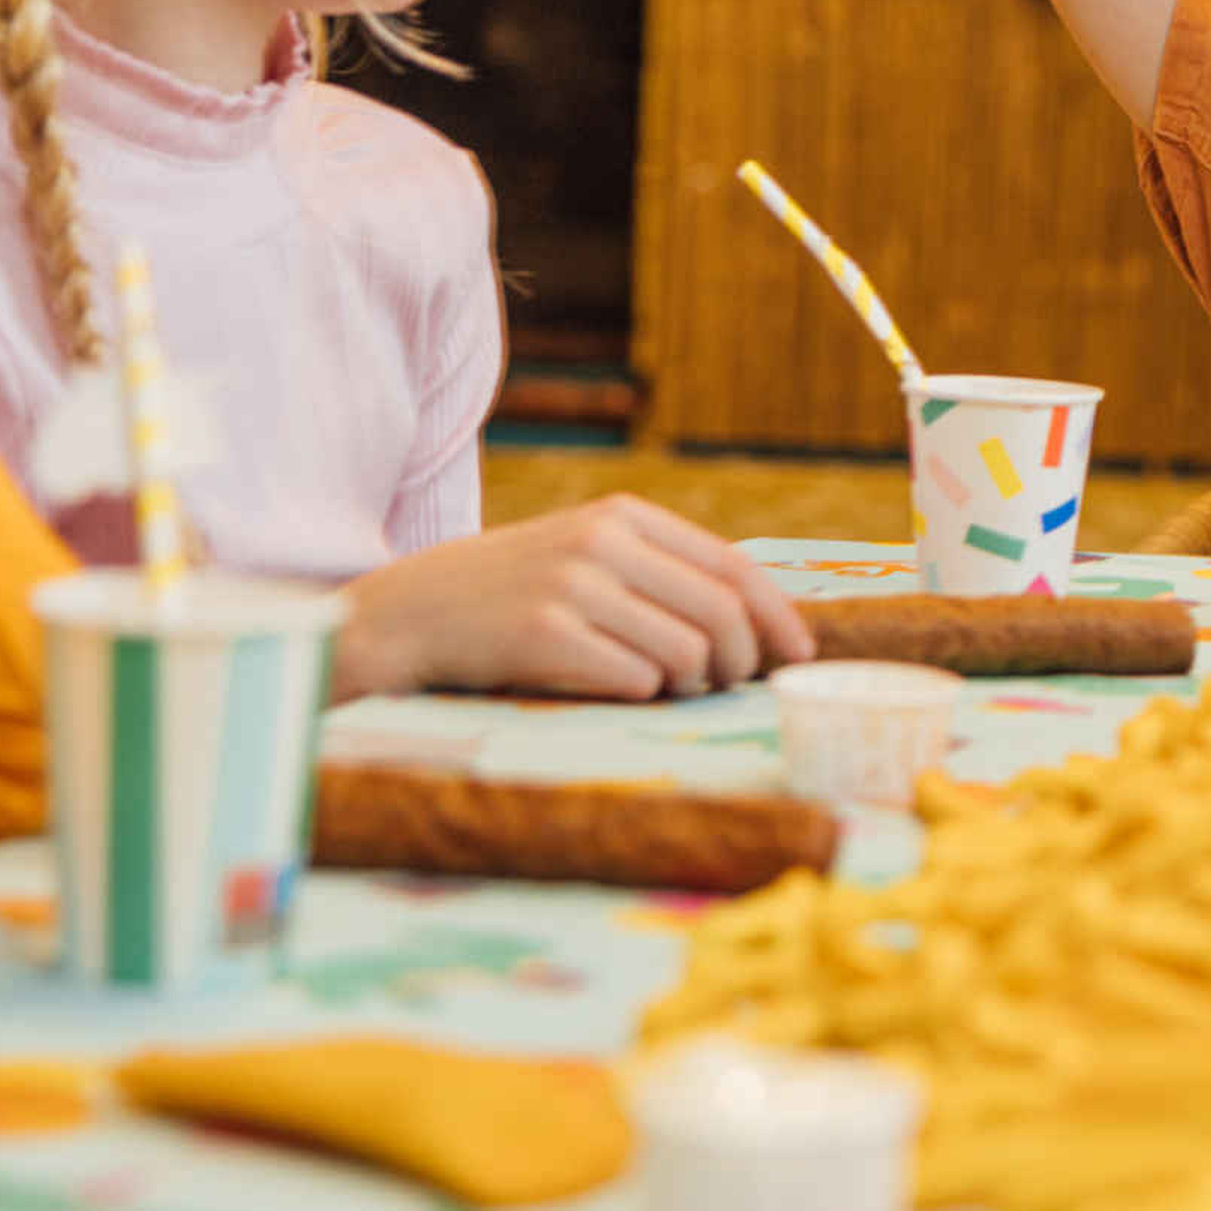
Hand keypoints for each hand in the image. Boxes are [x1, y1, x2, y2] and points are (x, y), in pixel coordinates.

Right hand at [333, 496, 816, 701]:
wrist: (410, 613)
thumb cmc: (514, 595)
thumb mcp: (587, 556)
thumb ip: (660, 573)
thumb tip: (756, 625)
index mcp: (624, 517)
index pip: (733, 566)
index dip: (776, 615)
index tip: (800, 653)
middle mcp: (604, 542)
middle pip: (723, 614)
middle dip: (740, 662)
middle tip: (727, 685)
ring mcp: (574, 586)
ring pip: (687, 653)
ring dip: (688, 684)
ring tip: (660, 685)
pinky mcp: (545, 633)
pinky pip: (637, 680)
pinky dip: (638, 694)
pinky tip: (610, 687)